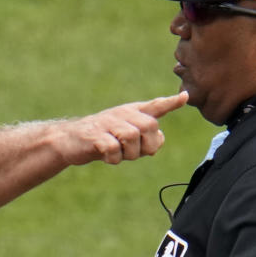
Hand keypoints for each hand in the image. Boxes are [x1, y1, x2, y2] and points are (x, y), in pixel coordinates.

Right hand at [57, 92, 187, 165]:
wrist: (70, 140)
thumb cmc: (103, 138)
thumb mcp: (126, 137)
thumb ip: (147, 138)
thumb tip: (161, 139)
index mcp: (132, 113)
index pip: (155, 106)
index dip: (170, 103)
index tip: (185, 97)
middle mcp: (121, 114)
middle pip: (149, 126)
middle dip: (147, 144)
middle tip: (135, 152)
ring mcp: (107, 123)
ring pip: (132, 137)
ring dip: (130, 153)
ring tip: (119, 155)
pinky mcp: (94, 135)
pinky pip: (113, 148)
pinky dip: (114, 158)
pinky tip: (107, 157)